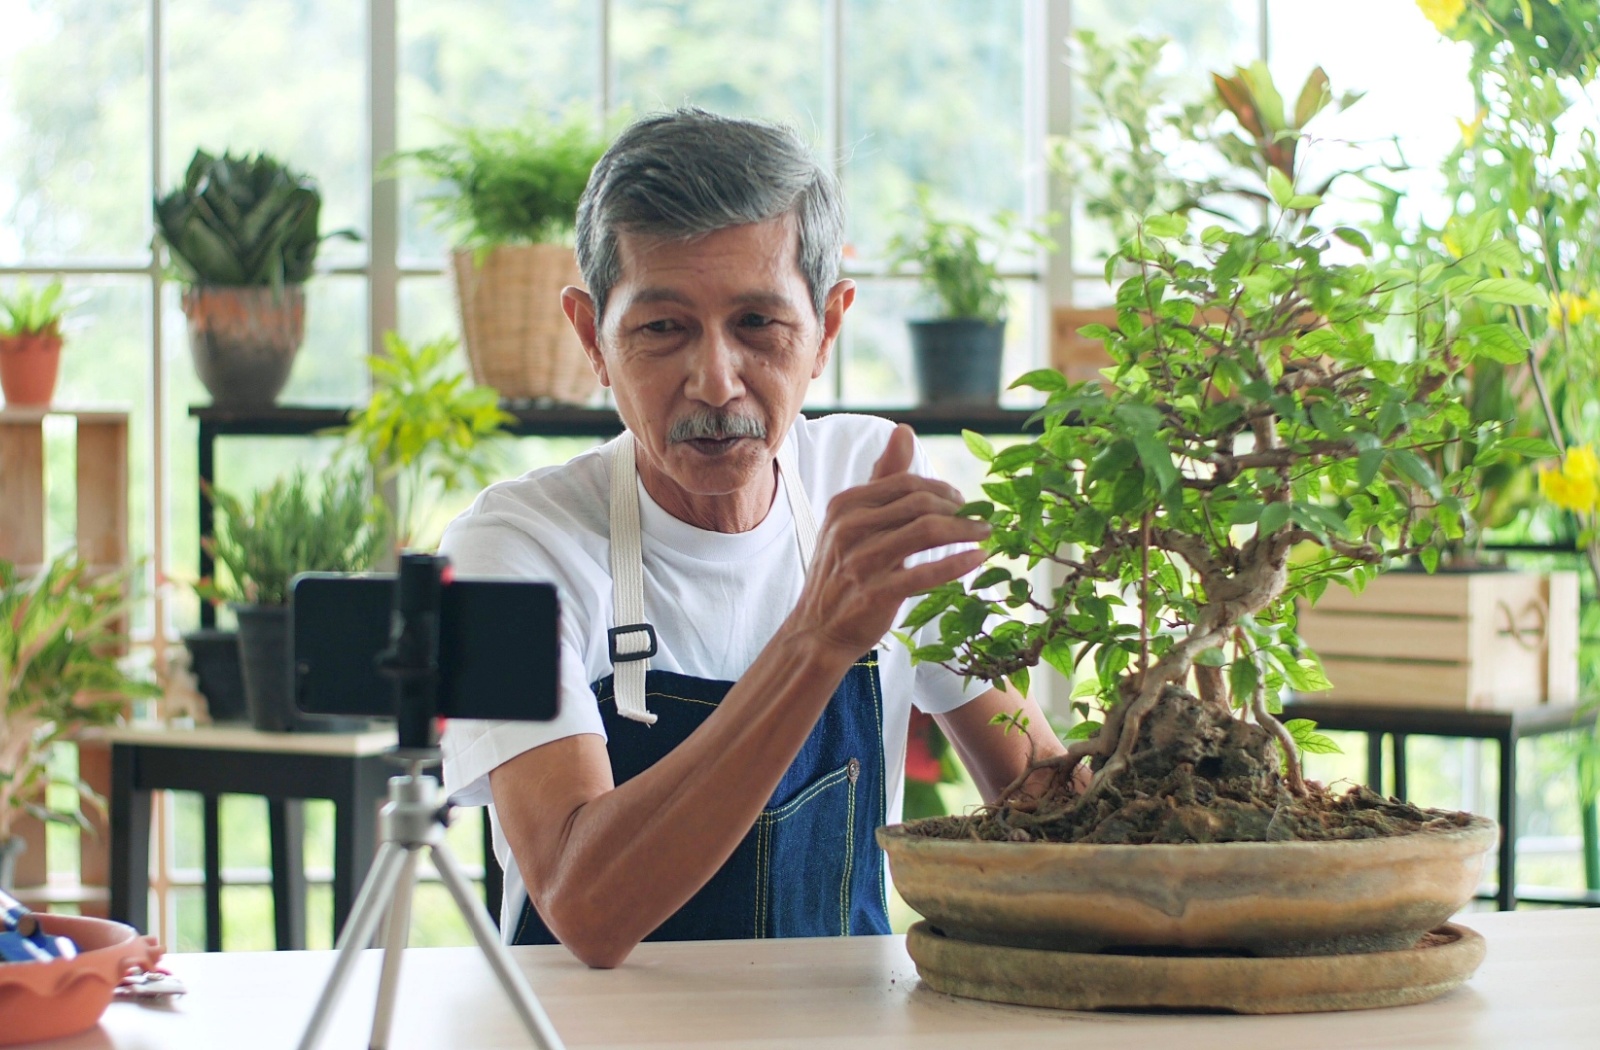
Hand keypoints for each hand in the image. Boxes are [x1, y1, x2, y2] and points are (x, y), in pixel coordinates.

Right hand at [789, 424, 989, 657]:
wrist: (817, 629)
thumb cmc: (842, 570)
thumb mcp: (853, 520)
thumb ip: (882, 477)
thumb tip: (904, 430)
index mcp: (845, 505)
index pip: (906, 483)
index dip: (942, 490)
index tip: (963, 503)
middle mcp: (849, 529)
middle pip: (920, 504)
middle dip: (958, 509)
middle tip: (980, 519)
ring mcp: (861, 562)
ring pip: (927, 532)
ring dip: (965, 531)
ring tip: (985, 535)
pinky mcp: (875, 594)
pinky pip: (926, 573)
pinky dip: (957, 563)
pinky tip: (976, 559)